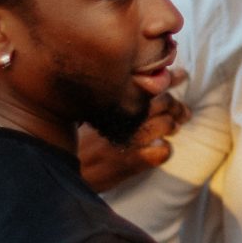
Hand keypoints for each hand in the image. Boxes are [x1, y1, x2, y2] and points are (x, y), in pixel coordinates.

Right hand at [79, 66, 186, 191]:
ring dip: (172, 126)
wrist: (58, 168)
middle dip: (177, 106)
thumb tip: (140, 75)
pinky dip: (164, 150)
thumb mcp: (91, 108)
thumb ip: (114, 93)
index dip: (170, 77)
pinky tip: (159, 149)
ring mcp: (127, 139)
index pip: (148, 81)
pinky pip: (161, 152)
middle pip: (164, 101)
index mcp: (112, 99)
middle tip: (182, 112)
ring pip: (166, 124)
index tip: (182, 74)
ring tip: (173, 128)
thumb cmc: (78, 136)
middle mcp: (121, 116)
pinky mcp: (130, 161)